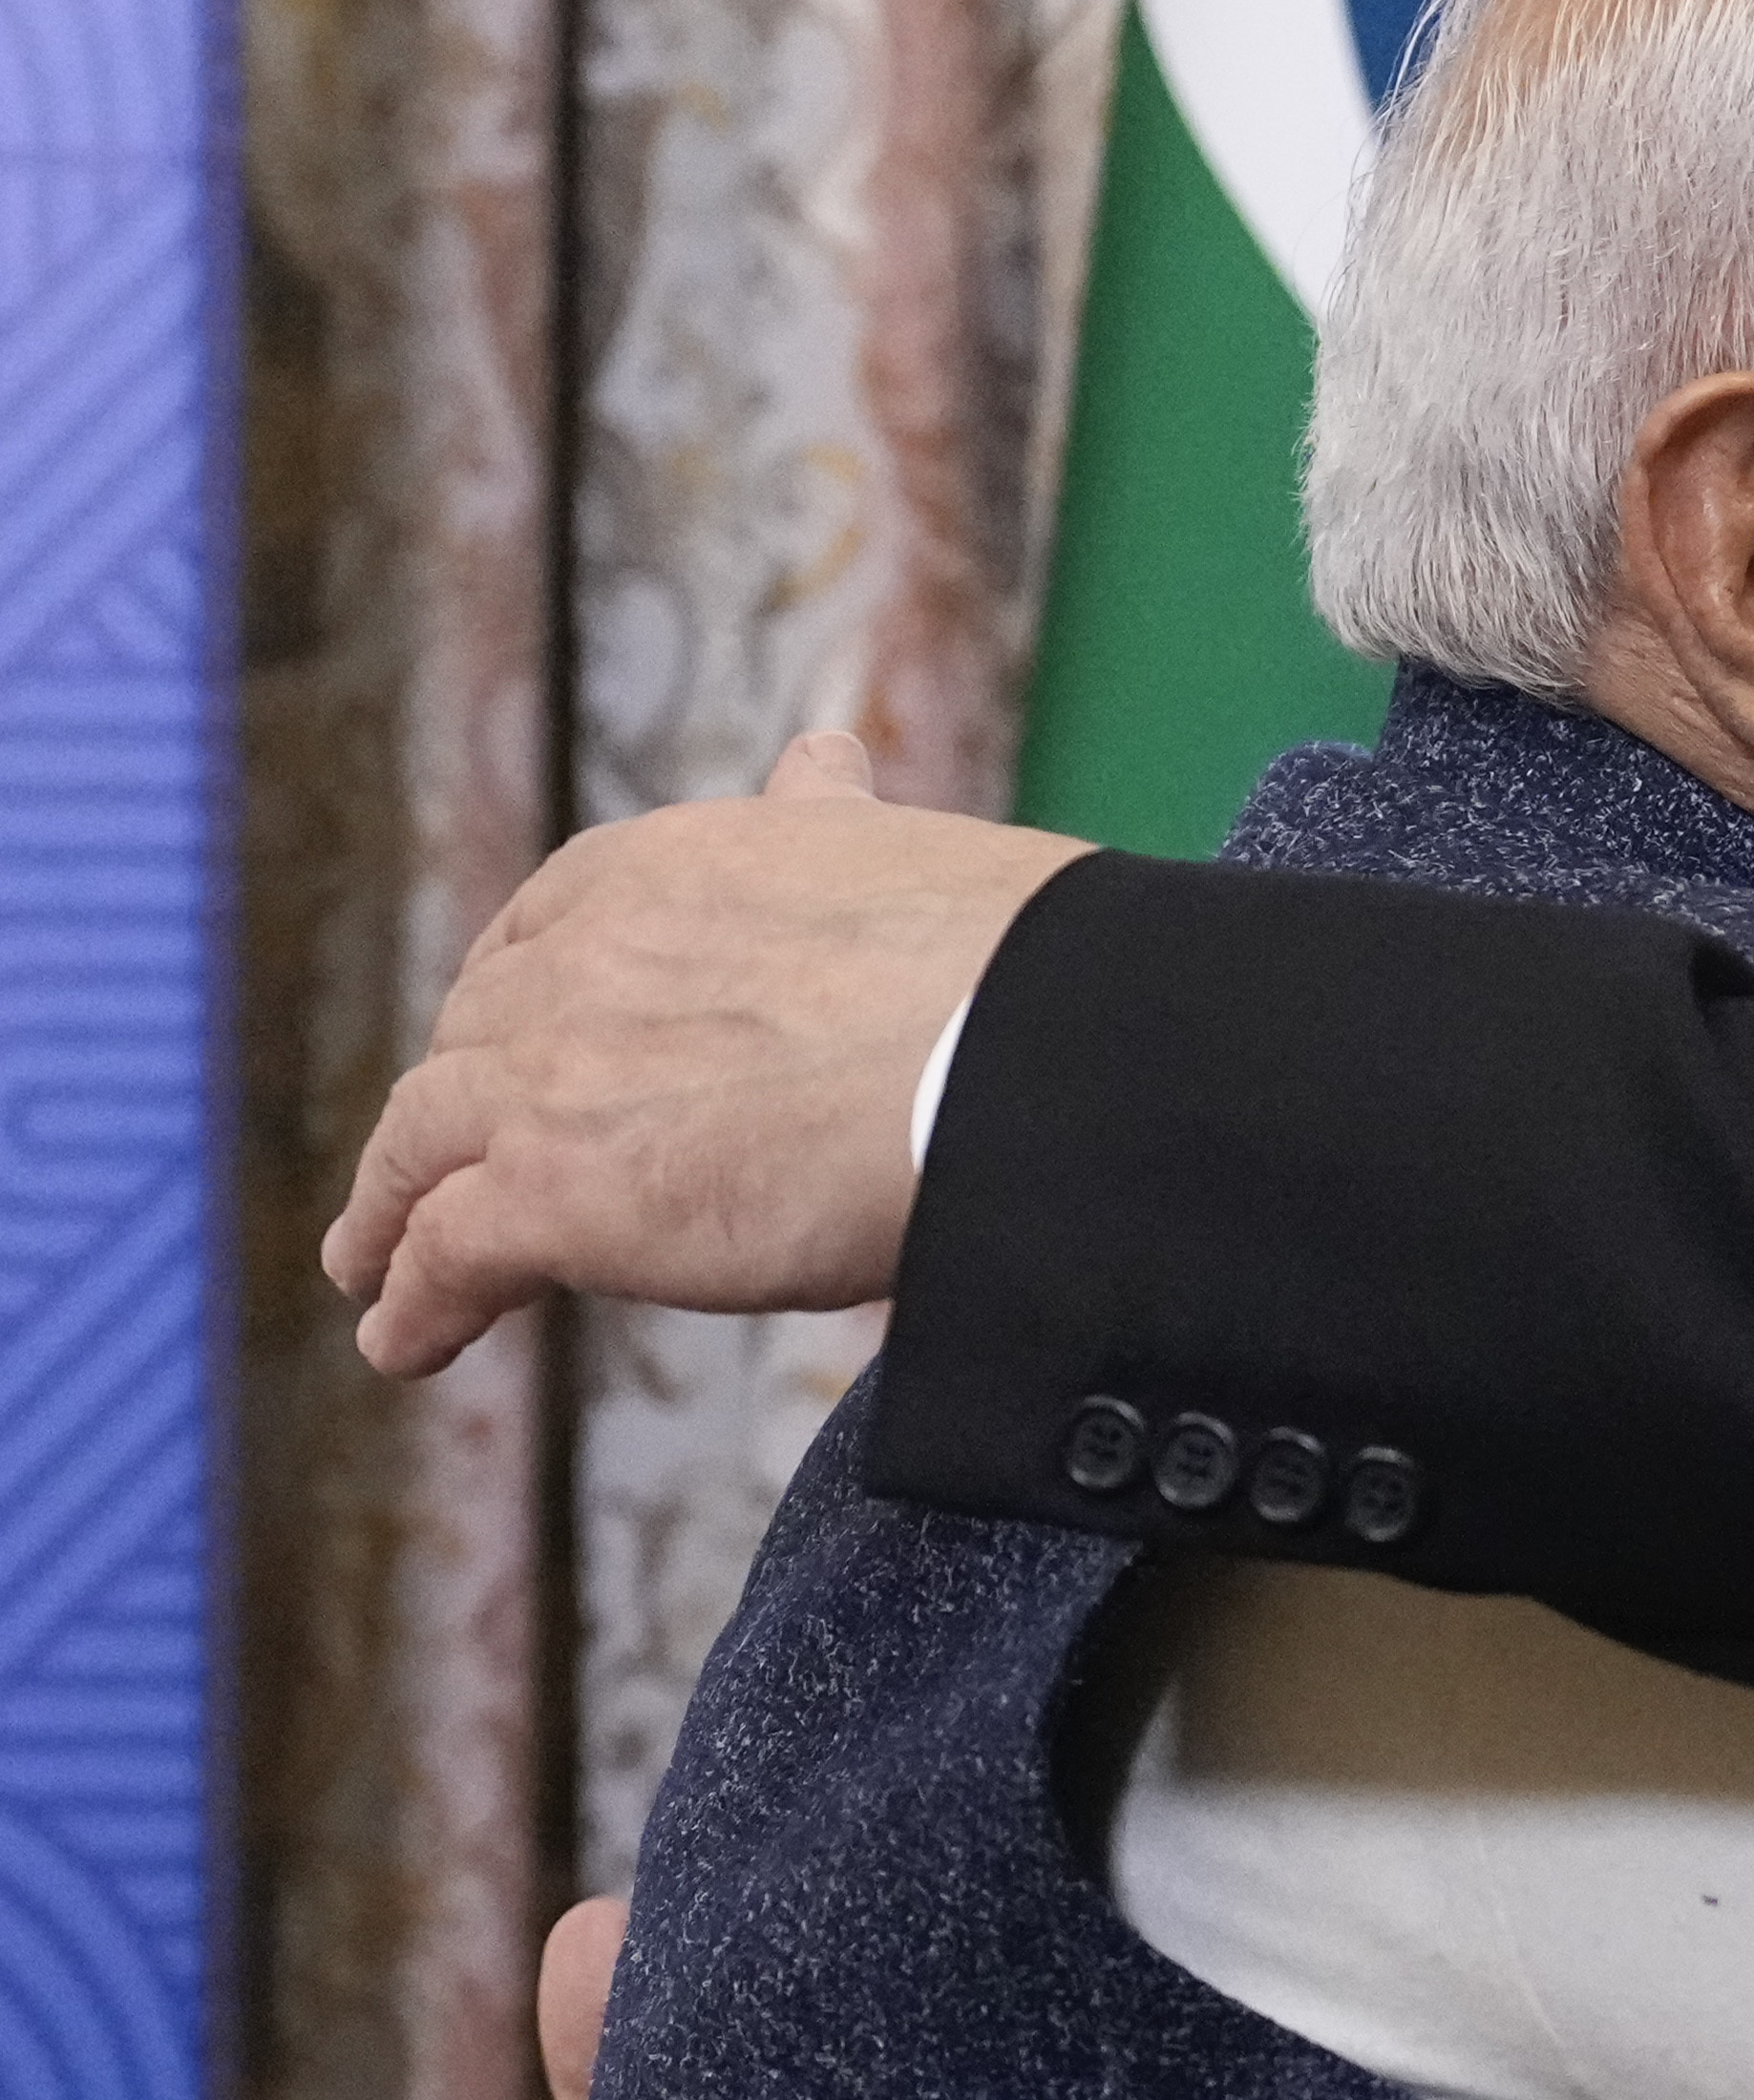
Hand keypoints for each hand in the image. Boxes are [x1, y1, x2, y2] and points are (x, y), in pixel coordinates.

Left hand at [321, 732, 1089, 1377]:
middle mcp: (582, 956)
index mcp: (663, 868)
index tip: (528, 1043)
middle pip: (477, 1041)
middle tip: (452, 1166)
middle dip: (459, 1104)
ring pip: (423, 1143)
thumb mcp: (891, 849)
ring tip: (377, 1263)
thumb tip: (822, 756)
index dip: (528, 999)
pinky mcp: (551, 1194)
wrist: (1028, 1057)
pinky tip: (404, 1342)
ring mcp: (551, 1076)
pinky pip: (446, 1255)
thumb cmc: (1008, 969)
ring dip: (396, 1208)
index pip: (549, 930)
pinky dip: (414, 1303)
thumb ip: (829, 824)